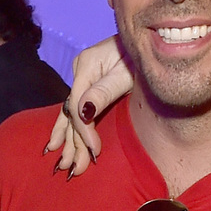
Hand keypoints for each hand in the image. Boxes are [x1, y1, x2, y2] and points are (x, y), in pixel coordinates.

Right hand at [43, 37, 134, 175]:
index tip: (93, 152)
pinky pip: (75, 109)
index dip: (83, 132)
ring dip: (68, 140)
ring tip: (63, 164)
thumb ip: (104, 92)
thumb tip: (82, 112)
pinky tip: (57, 144)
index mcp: (86, 65)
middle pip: (72, 113)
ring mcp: (83, 77)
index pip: (77, 107)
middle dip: (74, 143)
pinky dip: (69, 129)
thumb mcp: (127, 73)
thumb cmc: (143, 56)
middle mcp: (80, 71)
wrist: (152, 41)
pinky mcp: (89, 83)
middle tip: (74, 169)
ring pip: (70, 114)